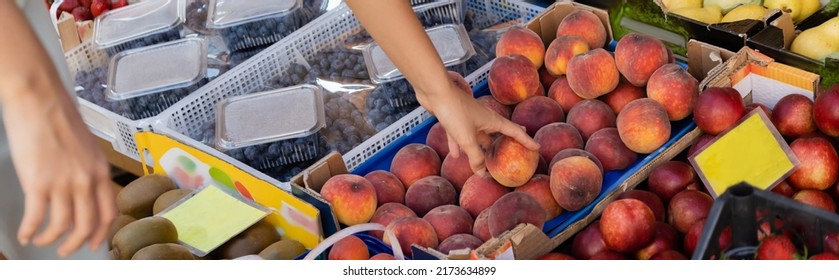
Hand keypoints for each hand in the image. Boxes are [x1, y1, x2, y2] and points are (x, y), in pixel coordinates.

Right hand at [2, 87, 116, 257]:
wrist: (39, 98)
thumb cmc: (59, 117)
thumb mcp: (86, 146)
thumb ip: (88, 168)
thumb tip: (83, 187)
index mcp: (100, 170)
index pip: (109, 212)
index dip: (101, 232)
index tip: (93, 243)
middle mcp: (87, 180)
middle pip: (87, 224)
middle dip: (75, 243)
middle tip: (66, 251)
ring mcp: (63, 182)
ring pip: (62, 226)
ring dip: (50, 239)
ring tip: (41, 241)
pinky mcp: (38, 182)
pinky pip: (36, 217)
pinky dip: (30, 230)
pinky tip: (25, 234)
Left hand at [417, 85, 539, 174]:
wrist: (435, 90)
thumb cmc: (455, 112)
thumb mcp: (467, 138)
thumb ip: (475, 157)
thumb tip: (482, 173)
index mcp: (492, 120)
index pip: (514, 132)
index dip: (526, 140)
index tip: (537, 147)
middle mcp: (483, 118)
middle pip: (497, 132)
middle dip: (504, 142)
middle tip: (513, 150)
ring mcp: (468, 117)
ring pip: (477, 134)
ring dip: (480, 146)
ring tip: (485, 157)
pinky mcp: (454, 117)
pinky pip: (459, 134)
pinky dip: (458, 144)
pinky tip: (455, 155)